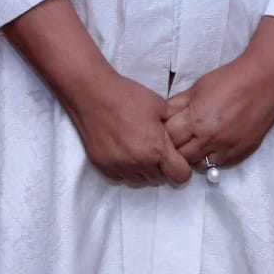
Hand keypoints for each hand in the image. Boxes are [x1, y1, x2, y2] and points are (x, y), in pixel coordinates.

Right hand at [63, 71, 192, 187]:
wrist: (91, 93)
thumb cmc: (124, 96)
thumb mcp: (159, 105)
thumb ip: (173, 124)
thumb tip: (180, 132)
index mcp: (156, 149)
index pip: (180, 176)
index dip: (181, 167)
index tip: (176, 159)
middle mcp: (139, 162)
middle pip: (160, 179)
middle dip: (161, 166)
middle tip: (154, 148)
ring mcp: (119, 166)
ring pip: (140, 180)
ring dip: (143, 169)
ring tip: (138, 149)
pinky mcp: (103, 165)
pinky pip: (121, 176)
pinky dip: (125, 168)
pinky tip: (123, 150)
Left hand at [164, 22, 273, 173]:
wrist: (263, 83)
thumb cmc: (228, 81)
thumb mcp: (196, 88)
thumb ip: (178, 105)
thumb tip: (163, 115)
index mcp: (196, 120)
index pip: (168, 138)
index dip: (163, 134)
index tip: (163, 130)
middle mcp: (210, 138)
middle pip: (180, 155)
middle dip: (174, 148)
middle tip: (175, 140)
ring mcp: (226, 148)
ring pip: (198, 165)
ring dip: (191, 156)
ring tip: (192, 144)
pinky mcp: (240, 153)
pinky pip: (217, 166)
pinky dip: (209, 159)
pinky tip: (208, 147)